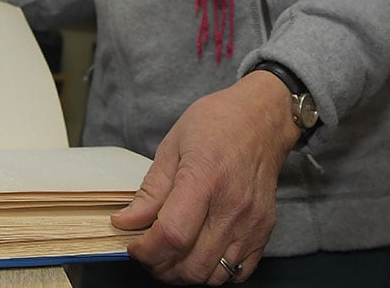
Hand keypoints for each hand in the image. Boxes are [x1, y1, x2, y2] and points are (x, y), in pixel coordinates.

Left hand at [113, 71, 301, 283]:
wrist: (262, 118)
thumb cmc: (217, 124)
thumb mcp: (173, 145)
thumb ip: (151, 190)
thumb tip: (125, 222)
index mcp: (204, 177)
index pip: (172, 235)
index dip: (146, 250)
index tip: (135, 245)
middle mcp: (232, 205)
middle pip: (191, 265)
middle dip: (161, 267)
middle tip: (151, 251)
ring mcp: (252, 221)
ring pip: (213, 276)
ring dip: (187, 274)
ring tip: (175, 254)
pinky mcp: (264, 229)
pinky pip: (238, 273)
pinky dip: (215, 272)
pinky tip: (203, 252)